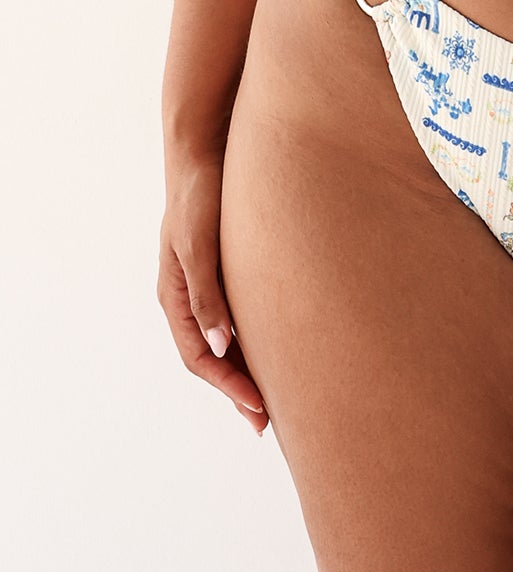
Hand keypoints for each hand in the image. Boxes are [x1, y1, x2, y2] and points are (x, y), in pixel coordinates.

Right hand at [158, 147, 268, 436]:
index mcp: (175, 295)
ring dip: (245, 367)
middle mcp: (188, 294)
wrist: (206, 148)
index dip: (227, 386)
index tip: (259, 409)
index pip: (199, 357)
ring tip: (276, 397)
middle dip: (237, 389)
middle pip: (211, 356)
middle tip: (267, 422)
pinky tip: (277, 344)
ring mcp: (207, 281)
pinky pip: (238, 313)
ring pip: (225, 338)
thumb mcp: (199, 244)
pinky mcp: (226, 265)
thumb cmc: (200, 193)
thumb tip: (220, 348)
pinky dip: (253, 337)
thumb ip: (206, 295)